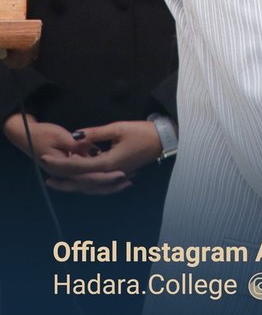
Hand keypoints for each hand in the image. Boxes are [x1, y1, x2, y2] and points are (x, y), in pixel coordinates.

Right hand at [2, 112, 131, 194]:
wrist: (23, 134)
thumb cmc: (40, 133)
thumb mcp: (59, 135)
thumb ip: (76, 142)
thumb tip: (92, 147)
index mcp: (60, 166)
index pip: (86, 175)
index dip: (104, 175)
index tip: (122, 172)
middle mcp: (63, 174)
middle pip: (89, 183)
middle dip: (109, 183)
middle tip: (129, 179)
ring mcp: (66, 174)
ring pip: (89, 184)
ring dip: (108, 184)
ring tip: (129, 179)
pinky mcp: (70, 171)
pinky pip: (88, 178)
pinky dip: (102, 178)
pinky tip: (119, 176)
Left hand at [35, 120, 162, 195]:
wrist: (164, 140)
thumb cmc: (143, 133)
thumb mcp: (118, 128)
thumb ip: (95, 133)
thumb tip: (75, 135)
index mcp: (108, 163)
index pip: (77, 167)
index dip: (59, 164)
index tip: (44, 159)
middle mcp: (110, 173)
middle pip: (81, 181)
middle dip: (62, 179)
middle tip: (47, 177)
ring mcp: (116, 175)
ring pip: (89, 185)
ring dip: (73, 184)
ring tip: (59, 181)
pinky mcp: (119, 172)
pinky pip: (99, 183)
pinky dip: (88, 183)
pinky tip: (82, 179)